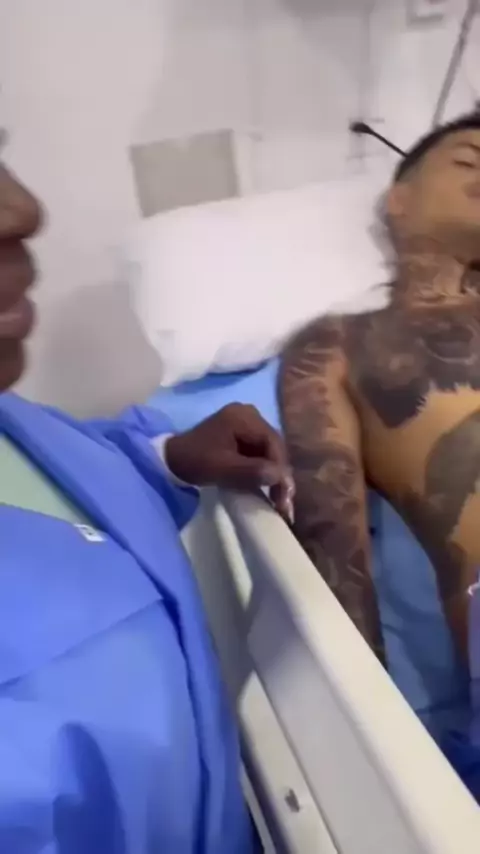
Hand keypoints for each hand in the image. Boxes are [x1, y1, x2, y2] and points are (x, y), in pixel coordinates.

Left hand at [165, 404, 294, 519]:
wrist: (169, 460)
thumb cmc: (194, 461)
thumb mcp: (222, 469)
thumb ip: (252, 472)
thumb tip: (281, 477)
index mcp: (244, 417)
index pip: (272, 443)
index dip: (281, 470)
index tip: (284, 496)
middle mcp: (248, 414)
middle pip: (272, 446)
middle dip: (279, 474)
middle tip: (284, 502)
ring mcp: (245, 422)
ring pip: (268, 450)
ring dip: (272, 473)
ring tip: (278, 497)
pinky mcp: (240, 433)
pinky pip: (258, 451)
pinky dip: (262, 469)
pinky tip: (266, 485)